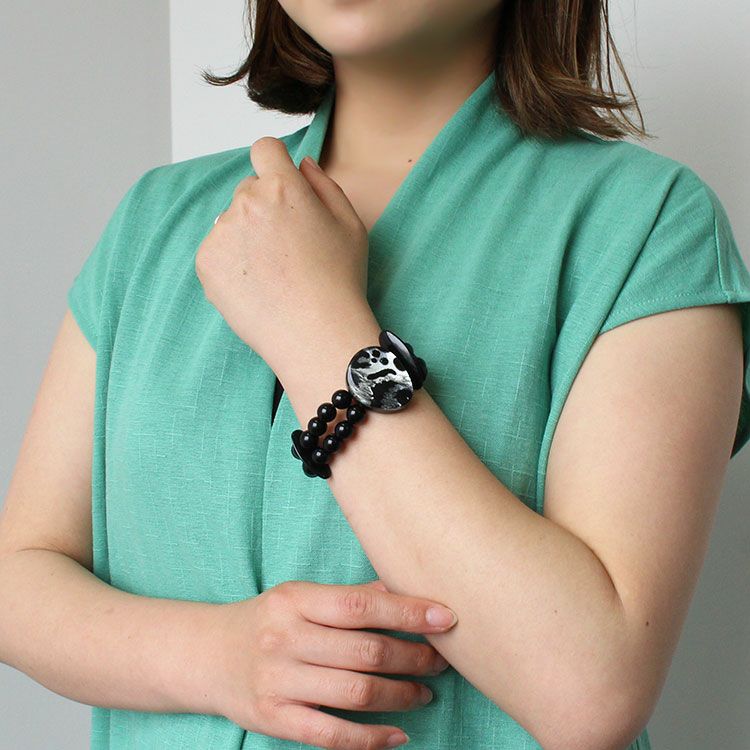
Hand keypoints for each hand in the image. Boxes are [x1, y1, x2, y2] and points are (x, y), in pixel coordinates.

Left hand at [195, 138, 370, 369]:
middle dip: (264, 208)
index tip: (281, 185)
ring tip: (274, 274)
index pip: (265, 149)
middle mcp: (246, 202)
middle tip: (288, 248)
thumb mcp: (350, 225)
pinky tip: (258, 286)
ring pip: (231, 222)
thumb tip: (301, 164)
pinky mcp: (206, 263)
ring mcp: (221, 233)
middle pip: (248, 190)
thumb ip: (324, 185)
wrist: (315, 334)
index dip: (274, 164)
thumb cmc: (339, 281)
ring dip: (246, 236)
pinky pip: (217, 250)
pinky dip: (232, 263)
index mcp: (282, 186)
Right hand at [211, 579, 456, 749]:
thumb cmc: (267, 620)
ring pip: (354, 693)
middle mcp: (285, 639)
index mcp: (294, 600)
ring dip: (400, 695)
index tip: (446, 618)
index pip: (360, 606)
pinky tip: (399, 734)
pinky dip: (371, 738)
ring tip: (425, 692)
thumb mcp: (300, 596)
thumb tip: (401, 592)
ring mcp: (278, 682)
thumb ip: (348, 597)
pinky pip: (331, 734)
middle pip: (364, 652)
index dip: (408, 612)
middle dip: (413, 657)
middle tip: (441, 660)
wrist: (207, 655)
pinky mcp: (275, 719)